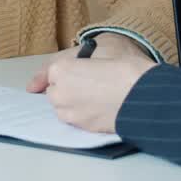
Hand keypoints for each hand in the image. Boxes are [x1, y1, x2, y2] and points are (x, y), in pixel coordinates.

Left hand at [38, 54, 156, 133]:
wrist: (144, 95)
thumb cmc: (126, 70)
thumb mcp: (99, 52)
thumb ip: (72, 63)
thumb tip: (36, 84)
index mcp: (62, 68)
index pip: (50, 73)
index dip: (67, 73)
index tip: (77, 74)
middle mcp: (59, 91)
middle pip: (54, 92)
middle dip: (67, 89)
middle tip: (91, 85)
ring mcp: (69, 111)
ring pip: (62, 109)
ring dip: (72, 104)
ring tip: (96, 98)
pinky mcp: (80, 127)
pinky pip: (74, 121)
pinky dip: (82, 116)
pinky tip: (99, 109)